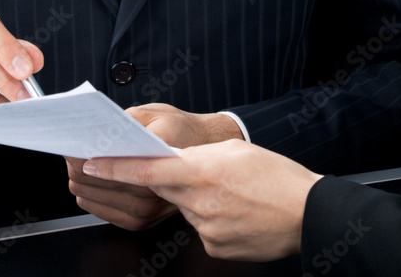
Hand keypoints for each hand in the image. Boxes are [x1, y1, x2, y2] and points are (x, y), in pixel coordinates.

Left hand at [83, 140, 322, 260]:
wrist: (307, 213)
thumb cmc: (276, 175)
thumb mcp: (234, 150)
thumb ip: (197, 155)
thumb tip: (174, 161)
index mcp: (201, 172)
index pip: (146, 170)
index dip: (115, 166)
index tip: (93, 162)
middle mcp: (198, 204)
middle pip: (165, 189)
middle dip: (169, 179)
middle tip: (195, 170)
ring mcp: (205, 231)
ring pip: (185, 209)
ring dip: (197, 199)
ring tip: (231, 192)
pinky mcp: (214, 250)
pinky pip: (201, 229)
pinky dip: (211, 218)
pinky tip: (235, 212)